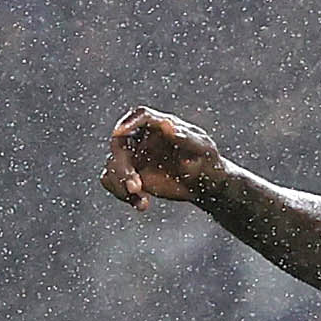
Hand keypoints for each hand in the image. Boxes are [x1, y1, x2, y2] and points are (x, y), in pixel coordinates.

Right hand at [101, 110, 225, 209]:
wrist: (205, 184)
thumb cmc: (208, 161)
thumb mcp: (203, 149)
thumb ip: (186, 137)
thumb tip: (168, 126)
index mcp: (161, 125)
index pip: (141, 116)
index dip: (128, 122)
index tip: (119, 132)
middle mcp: (144, 138)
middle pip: (119, 143)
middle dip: (122, 166)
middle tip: (135, 187)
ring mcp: (135, 156)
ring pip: (112, 164)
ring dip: (120, 184)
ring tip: (142, 201)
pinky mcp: (131, 174)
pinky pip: (111, 180)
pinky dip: (121, 194)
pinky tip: (141, 204)